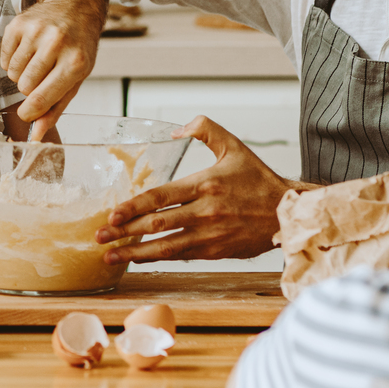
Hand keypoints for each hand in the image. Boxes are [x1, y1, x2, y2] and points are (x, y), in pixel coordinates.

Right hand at [1, 0, 107, 132]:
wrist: (76, 7)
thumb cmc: (78, 47)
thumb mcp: (76, 79)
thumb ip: (56, 108)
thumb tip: (37, 135)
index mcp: (75, 63)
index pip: (40, 98)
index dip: (29, 112)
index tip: (26, 115)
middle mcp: (56, 44)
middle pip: (24, 87)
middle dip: (30, 87)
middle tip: (42, 75)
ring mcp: (36, 31)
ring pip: (12, 74)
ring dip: (21, 74)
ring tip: (37, 61)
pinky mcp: (19, 24)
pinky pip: (4, 58)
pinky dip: (12, 60)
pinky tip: (28, 51)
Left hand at [95, 115, 298, 262]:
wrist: (288, 212)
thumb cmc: (258, 179)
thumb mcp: (233, 146)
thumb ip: (205, 129)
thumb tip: (176, 129)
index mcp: (205, 184)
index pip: (161, 197)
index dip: (134, 207)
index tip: (112, 215)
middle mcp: (205, 211)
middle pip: (157, 224)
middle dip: (124, 232)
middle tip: (100, 236)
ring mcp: (210, 235)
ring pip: (166, 246)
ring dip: (135, 252)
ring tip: (110, 255)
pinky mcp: (216, 251)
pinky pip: (181, 256)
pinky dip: (158, 257)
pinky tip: (139, 258)